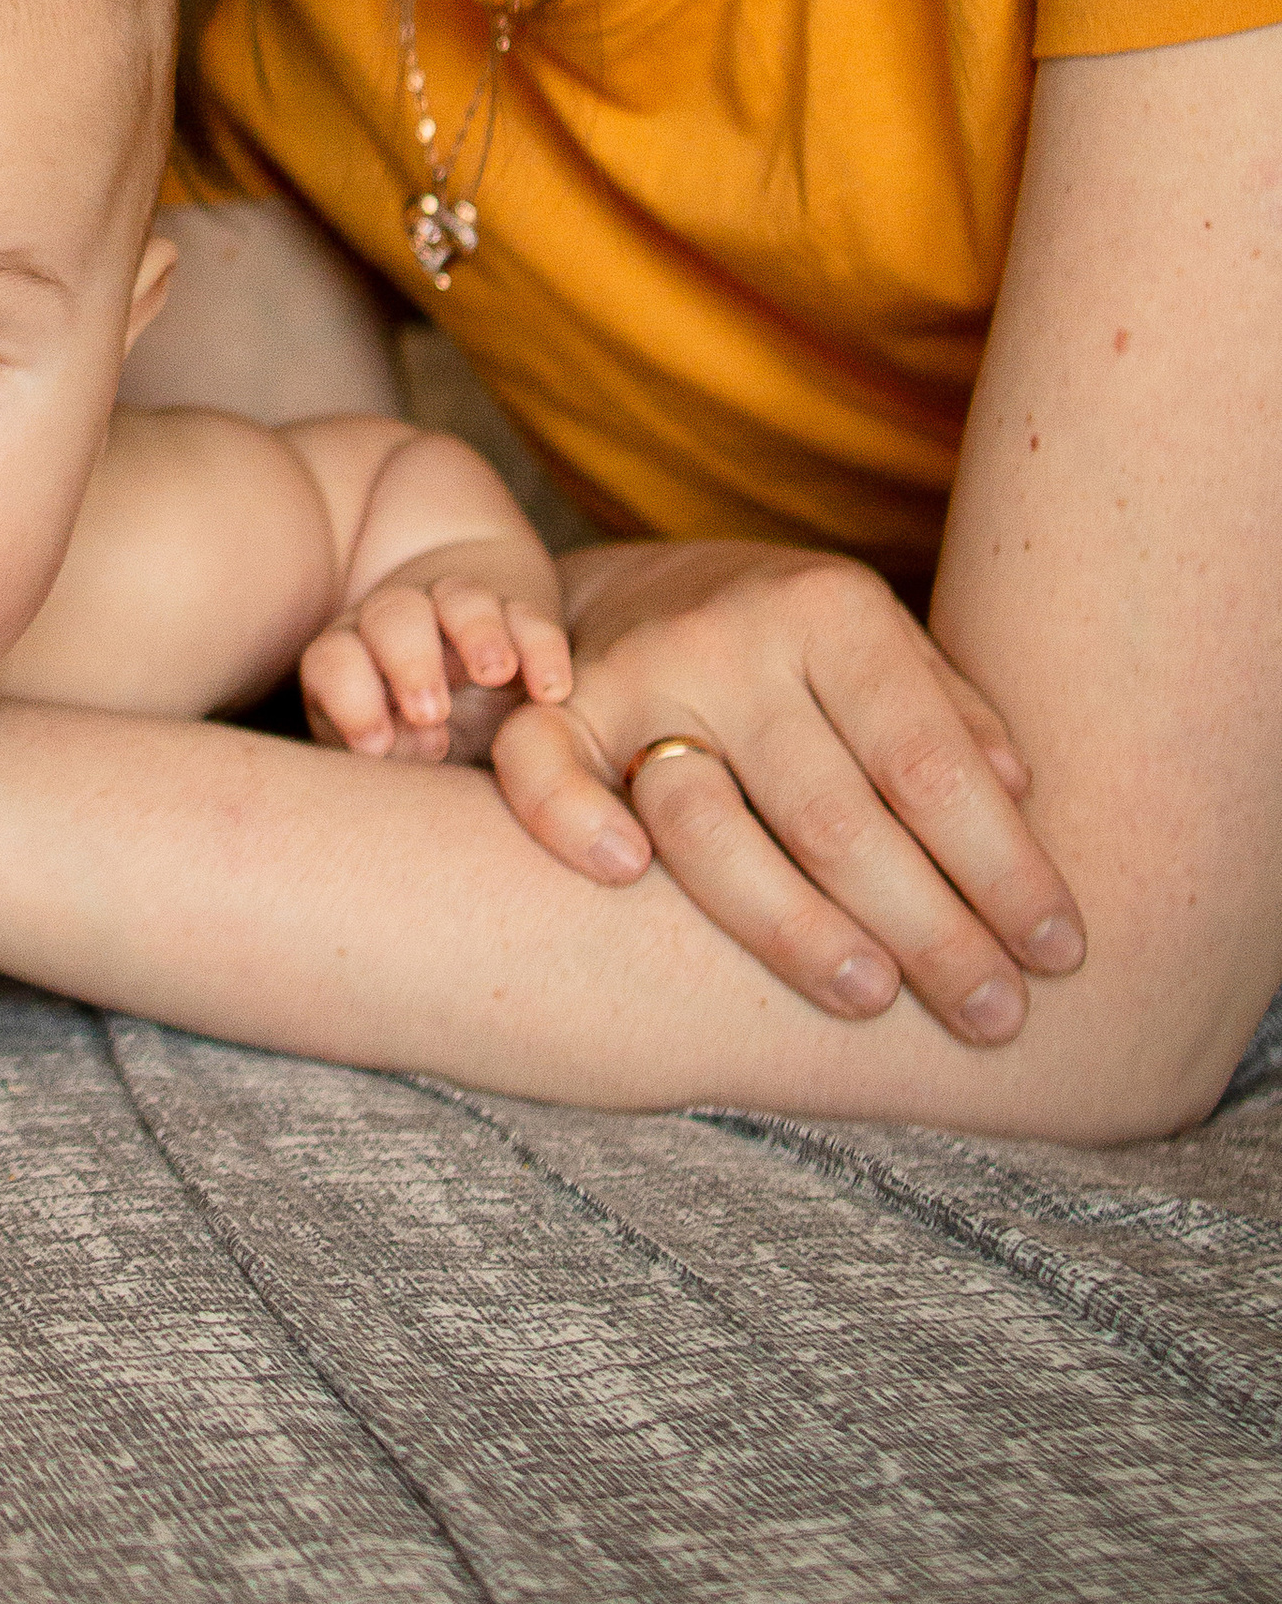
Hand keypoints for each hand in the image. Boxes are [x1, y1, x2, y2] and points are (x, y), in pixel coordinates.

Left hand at [301, 573, 573, 762]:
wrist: (473, 679)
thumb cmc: (413, 738)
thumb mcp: (388, 750)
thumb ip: (385, 752)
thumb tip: (391, 748)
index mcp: (354, 658)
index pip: (334, 660)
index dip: (350, 697)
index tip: (375, 745)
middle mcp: (400, 624)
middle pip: (392, 616)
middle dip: (409, 660)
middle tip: (431, 711)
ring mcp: (460, 611)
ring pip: (460, 599)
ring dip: (477, 633)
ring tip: (495, 675)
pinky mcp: (519, 611)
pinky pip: (529, 616)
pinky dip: (541, 647)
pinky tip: (550, 690)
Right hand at [489, 546, 1085, 1041]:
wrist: (643, 588)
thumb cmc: (797, 650)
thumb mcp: (887, 650)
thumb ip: (953, 717)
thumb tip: (1022, 799)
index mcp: (831, 609)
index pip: (930, 764)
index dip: (1002, 868)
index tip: (1058, 952)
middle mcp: (729, 635)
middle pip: (836, 815)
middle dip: (928, 930)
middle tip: (994, 1015)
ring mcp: (634, 675)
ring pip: (708, 826)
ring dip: (795, 929)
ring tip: (872, 999)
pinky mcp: (554, 715)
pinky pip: (544, 777)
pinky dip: (572, 824)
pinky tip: (625, 882)